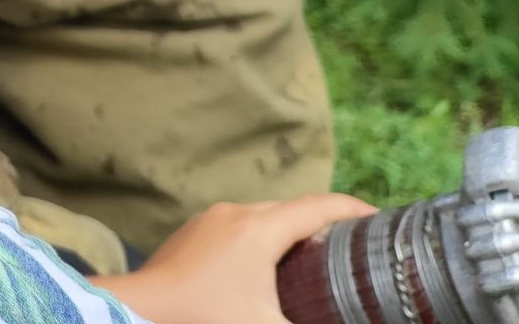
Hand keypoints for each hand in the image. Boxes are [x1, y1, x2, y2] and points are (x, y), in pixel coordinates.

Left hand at [92, 194, 373, 323]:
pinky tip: (266, 269)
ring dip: (289, 233)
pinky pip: (236, 229)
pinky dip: (260, 241)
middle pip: (291, 210)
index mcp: (259, 228)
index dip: (354, 211)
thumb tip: (354, 323)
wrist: (137, 312)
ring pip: (261, 218)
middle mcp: (234, 213)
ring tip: (315, 257)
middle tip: (355, 246)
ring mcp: (207, 222)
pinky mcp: (189, 236)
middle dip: (324, 223)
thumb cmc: (203, 319)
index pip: (319, 207)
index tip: (381, 219)